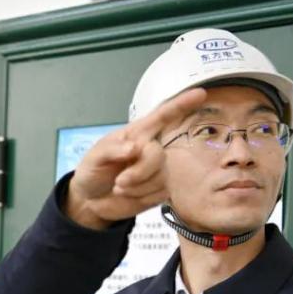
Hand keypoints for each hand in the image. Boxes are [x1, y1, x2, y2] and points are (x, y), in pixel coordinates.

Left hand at [66, 88, 206, 228]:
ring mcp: (158, 169)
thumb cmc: (93, 171)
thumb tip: (134, 147)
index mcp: (137, 134)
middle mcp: (151, 149)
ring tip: (119, 187)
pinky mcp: (161, 189)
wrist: (91, 200)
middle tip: (119, 182)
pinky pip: (158, 193)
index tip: (200, 94)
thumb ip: (112, 150)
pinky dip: (139, 196)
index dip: (181, 105)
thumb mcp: (94, 157)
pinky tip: (129, 195)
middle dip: (138, 172)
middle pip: (157, 155)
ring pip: (159, 176)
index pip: (162, 116)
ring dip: (135, 186)